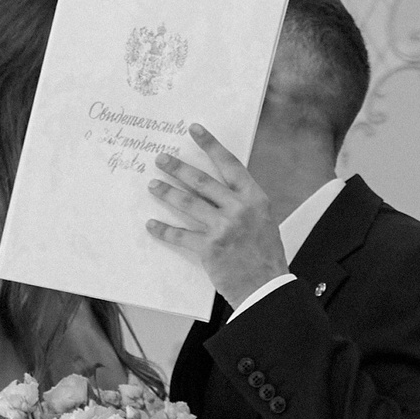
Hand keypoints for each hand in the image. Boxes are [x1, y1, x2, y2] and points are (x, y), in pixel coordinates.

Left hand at [146, 126, 286, 306]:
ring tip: (153, 184)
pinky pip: (180, 235)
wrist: (267, 288)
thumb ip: (242, 202)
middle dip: (178, 168)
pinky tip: (152, 224)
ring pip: (188, 203)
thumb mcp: (262, 220)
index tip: (195, 130)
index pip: (229, 164)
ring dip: (167, 192)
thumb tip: (217, 187)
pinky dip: (164, 230)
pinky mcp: (209, 248)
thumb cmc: (265, 256)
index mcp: (254, 198)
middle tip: (161, 159)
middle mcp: (239, 209)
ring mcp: (223, 228)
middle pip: (202, 181)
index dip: (210, 145)